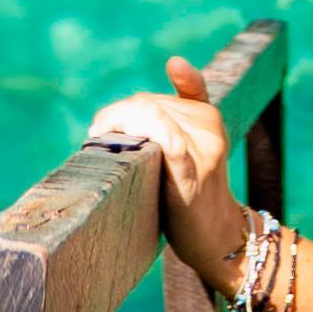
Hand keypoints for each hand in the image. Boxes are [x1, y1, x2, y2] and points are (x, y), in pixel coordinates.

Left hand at [78, 51, 239, 285]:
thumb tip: (164, 73)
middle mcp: (207, 126)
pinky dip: (140, 133)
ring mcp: (204, 148)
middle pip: (146, 106)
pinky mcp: (195, 172)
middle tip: (96, 138)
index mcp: (205, 115)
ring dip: (118, 124)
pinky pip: (168, 140)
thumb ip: (167, 122)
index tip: (101, 127)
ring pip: (151, 114)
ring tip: (100, 143)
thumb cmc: (189, 196)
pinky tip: (122, 147)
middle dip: (114, 119)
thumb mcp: (184, 153)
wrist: (216, 238)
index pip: (150, 100)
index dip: (119, 111)